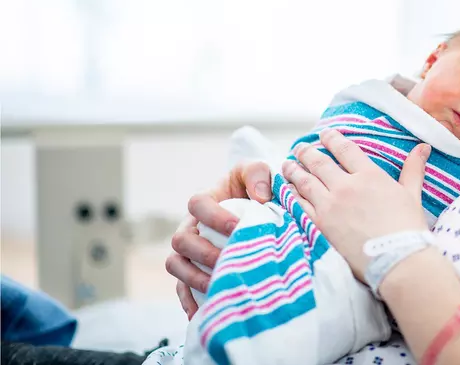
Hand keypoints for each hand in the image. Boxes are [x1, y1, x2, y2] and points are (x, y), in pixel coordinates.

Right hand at [166, 160, 271, 318]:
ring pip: (175, 264)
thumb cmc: (257, 189)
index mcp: (206, 200)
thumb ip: (258, 173)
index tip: (235, 226)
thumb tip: (260, 196)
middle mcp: (192, 226)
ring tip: (218, 285)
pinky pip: (181, 288)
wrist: (259, 210)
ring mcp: (189, 251)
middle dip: (202, 252)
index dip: (213, 216)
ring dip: (193, 277)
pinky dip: (190, 300)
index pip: (197, 204)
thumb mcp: (259, 172)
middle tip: (227, 260)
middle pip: (180, 239)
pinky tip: (206, 311)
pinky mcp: (193, 271)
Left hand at [282, 128, 430, 280]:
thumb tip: (423, 147)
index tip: (324, 134)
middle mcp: (346, 186)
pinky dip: (291, 195)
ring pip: (305, 181)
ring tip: (287, 165)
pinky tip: (287, 190)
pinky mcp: (320, 225)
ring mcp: (331, 205)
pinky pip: (300, 205)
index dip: (332, 139)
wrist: (397, 260)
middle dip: (307, 153)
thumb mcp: (412, 194)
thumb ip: (413, 169)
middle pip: (319, 162)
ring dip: (294, 171)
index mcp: (369, 175)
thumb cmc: (408, 229)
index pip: (345, 149)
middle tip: (299, 148)